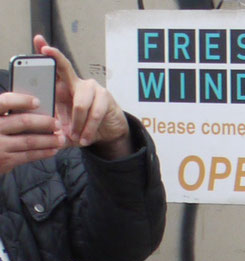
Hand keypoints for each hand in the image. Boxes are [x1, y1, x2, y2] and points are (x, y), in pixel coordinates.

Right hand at [0, 86, 57, 176]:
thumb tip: (32, 111)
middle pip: (23, 122)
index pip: (5, 102)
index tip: (37, 101)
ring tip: (61, 139)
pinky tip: (53, 149)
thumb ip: (5, 115)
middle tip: (57, 123)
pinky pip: (29, 155)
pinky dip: (43, 152)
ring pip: (29, 141)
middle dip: (44, 122)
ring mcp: (0, 145)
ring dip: (49, 140)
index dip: (22, 101)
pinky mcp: (6, 160)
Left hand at [38, 39, 128, 156]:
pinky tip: (85, 139)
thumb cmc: (84, 126)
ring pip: (79, 104)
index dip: (48, 54)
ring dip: (77, 125)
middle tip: (45, 50)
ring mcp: (92, 88)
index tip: (39, 42)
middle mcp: (77, 82)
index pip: (55, 69)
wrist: (109, 133)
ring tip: (75, 137)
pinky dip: (88, 129)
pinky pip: (94, 114)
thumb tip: (45, 135)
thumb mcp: (66, 128)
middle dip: (55, 57)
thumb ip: (55, 130)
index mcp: (64, 87)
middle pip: (64, 67)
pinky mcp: (105, 97)